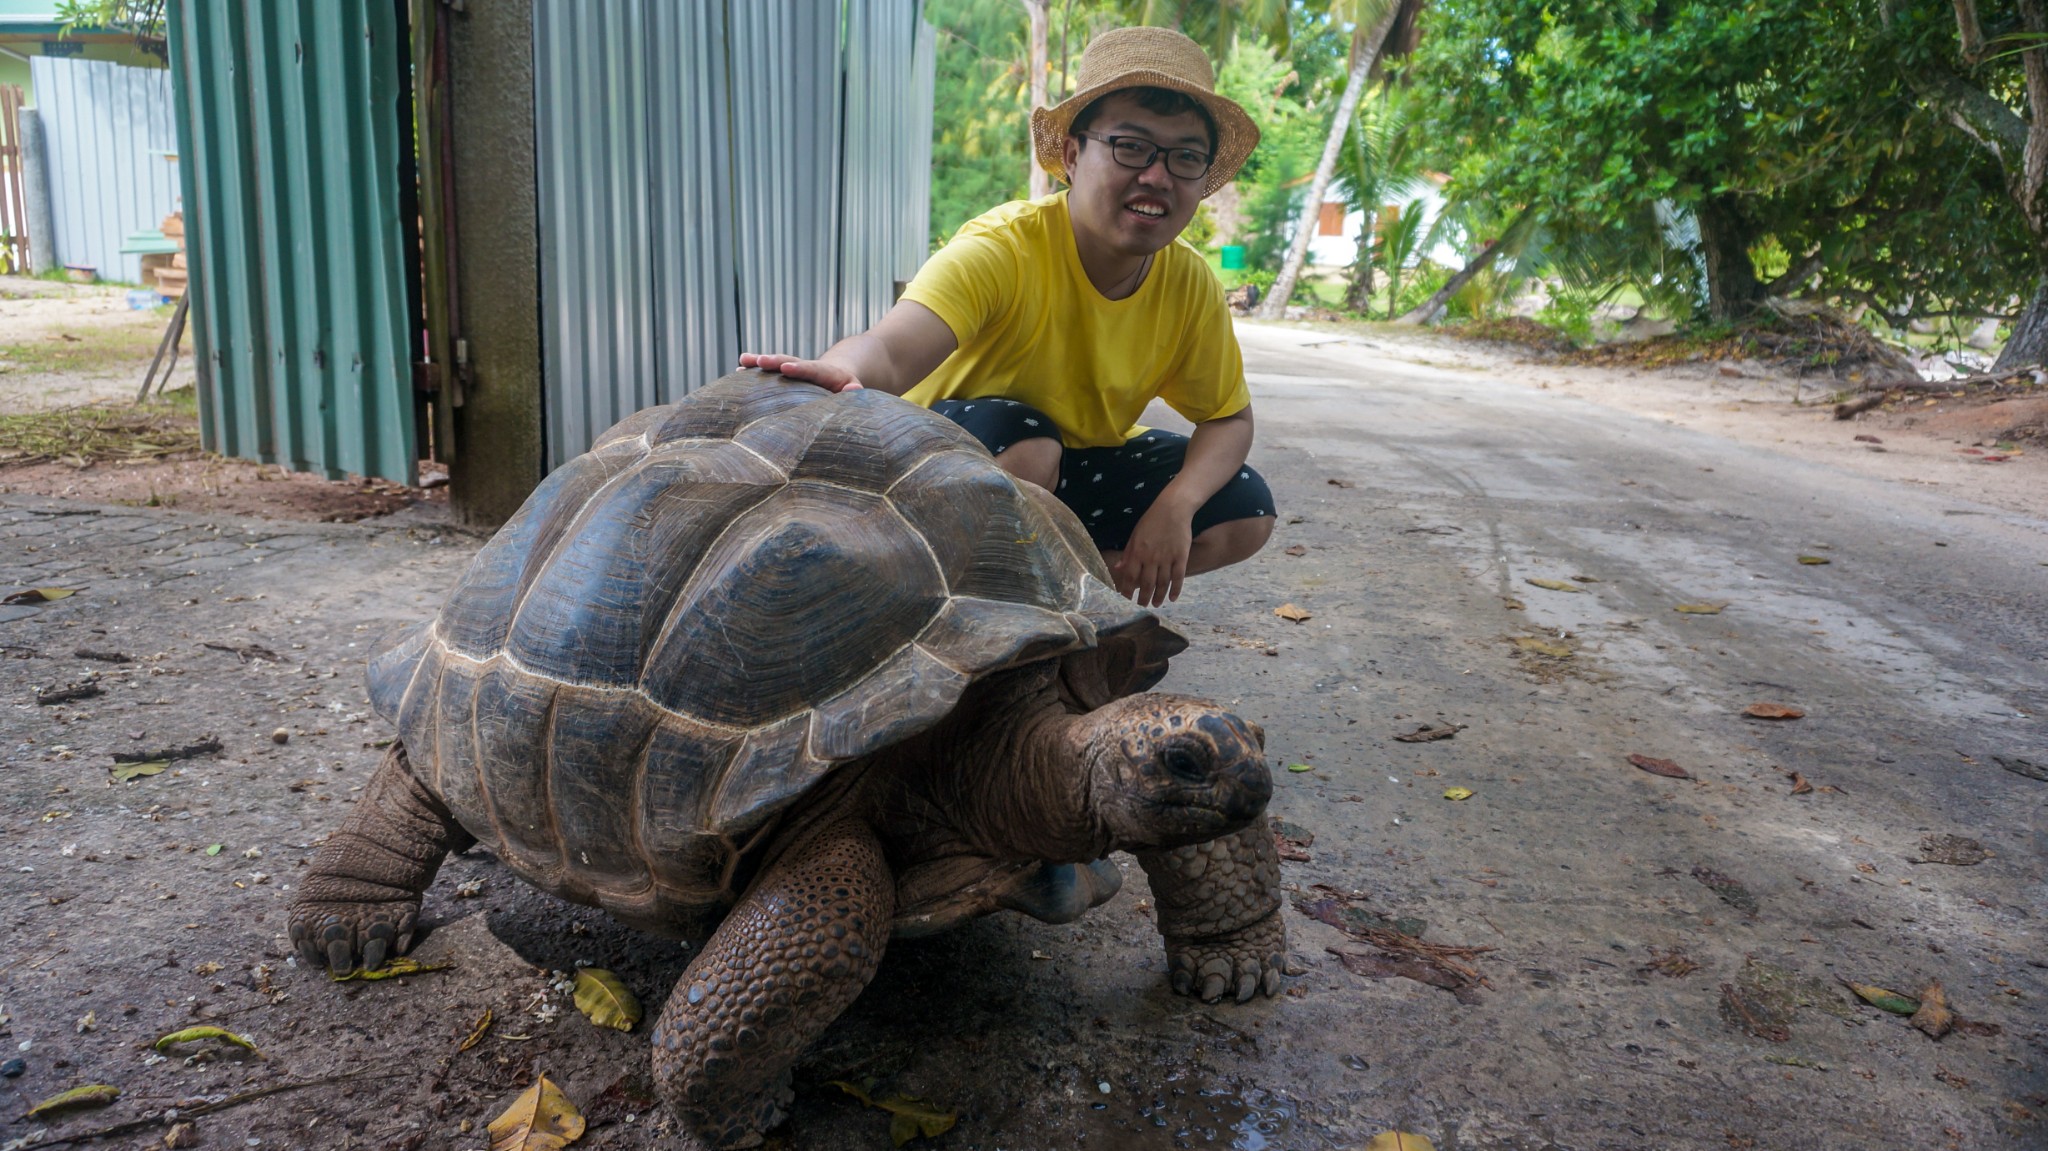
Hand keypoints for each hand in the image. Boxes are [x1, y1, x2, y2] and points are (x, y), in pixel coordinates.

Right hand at [737, 352, 863, 391]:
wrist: (836, 376)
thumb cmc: (845, 388)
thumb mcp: (853, 388)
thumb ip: (853, 390)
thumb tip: (853, 389)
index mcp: (824, 373)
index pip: (811, 369)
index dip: (799, 368)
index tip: (787, 367)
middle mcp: (805, 366)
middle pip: (789, 360)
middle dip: (775, 361)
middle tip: (760, 361)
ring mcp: (793, 368)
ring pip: (776, 362)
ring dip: (759, 362)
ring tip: (743, 361)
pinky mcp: (784, 374)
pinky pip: (768, 371)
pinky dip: (755, 369)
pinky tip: (739, 369)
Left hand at [1112, 502, 1191, 607]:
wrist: (1173, 509)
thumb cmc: (1151, 520)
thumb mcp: (1135, 535)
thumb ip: (1128, 553)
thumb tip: (1118, 568)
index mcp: (1137, 552)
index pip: (1130, 576)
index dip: (1127, 590)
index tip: (1125, 598)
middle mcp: (1151, 558)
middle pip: (1146, 584)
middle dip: (1143, 598)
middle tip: (1142, 606)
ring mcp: (1167, 558)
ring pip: (1162, 583)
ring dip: (1159, 596)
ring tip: (1156, 604)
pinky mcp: (1181, 556)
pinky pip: (1178, 577)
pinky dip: (1175, 589)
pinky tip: (1173, 598)